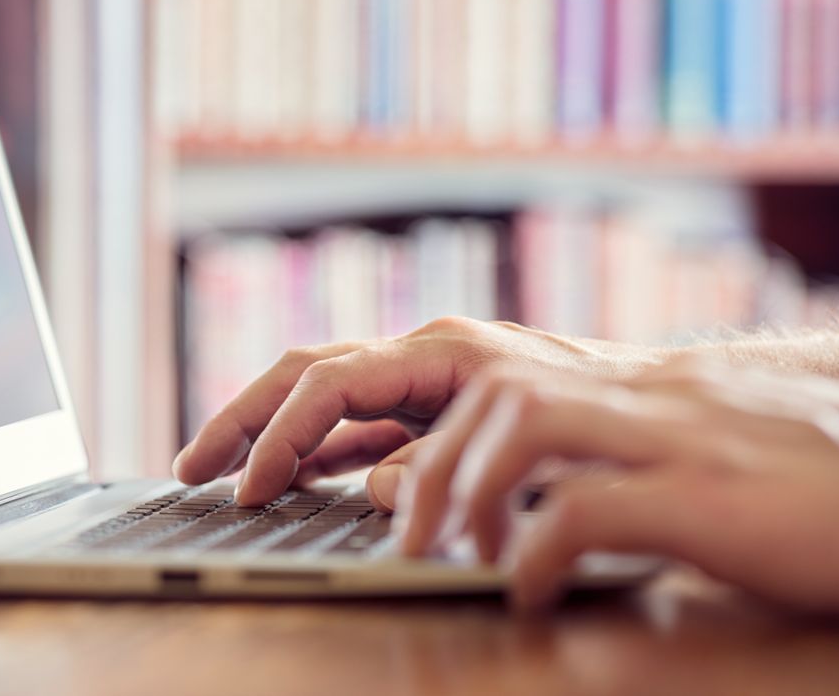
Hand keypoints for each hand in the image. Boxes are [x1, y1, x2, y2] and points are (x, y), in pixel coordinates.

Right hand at [172, 317, 661, 506]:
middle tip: (190, 466)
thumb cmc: (598, 415)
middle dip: (243, 418)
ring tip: (216, 471)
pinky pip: (353, 427)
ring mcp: (420, 382)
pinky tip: (287, 478)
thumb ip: (444, 464)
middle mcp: (420, 357)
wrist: (648, 406)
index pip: (330, 383)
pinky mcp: (428, 412)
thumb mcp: (523, 444)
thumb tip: (373, 487)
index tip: (249, 487)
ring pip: (321, 398)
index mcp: (438, 351)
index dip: (281, 436)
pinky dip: (313, 451)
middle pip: (305, 374)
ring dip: (267, 433)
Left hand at [394, 355, 838, 611]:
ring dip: (471, 488)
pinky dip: (536, 550)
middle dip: (435, 461)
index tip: (415, 492)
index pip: (510, 378)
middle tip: (413, 534)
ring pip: (528, 419)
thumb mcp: (699, 465)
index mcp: (646, 389)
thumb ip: (614, 467)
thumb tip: (524, 505)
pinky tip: (528, 591)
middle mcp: (655, 396)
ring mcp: (683, 437)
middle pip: (500, 389)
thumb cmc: (808, 491)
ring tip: (460, 555)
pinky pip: (590, 506)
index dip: (447, 432)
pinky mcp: (714, 496)